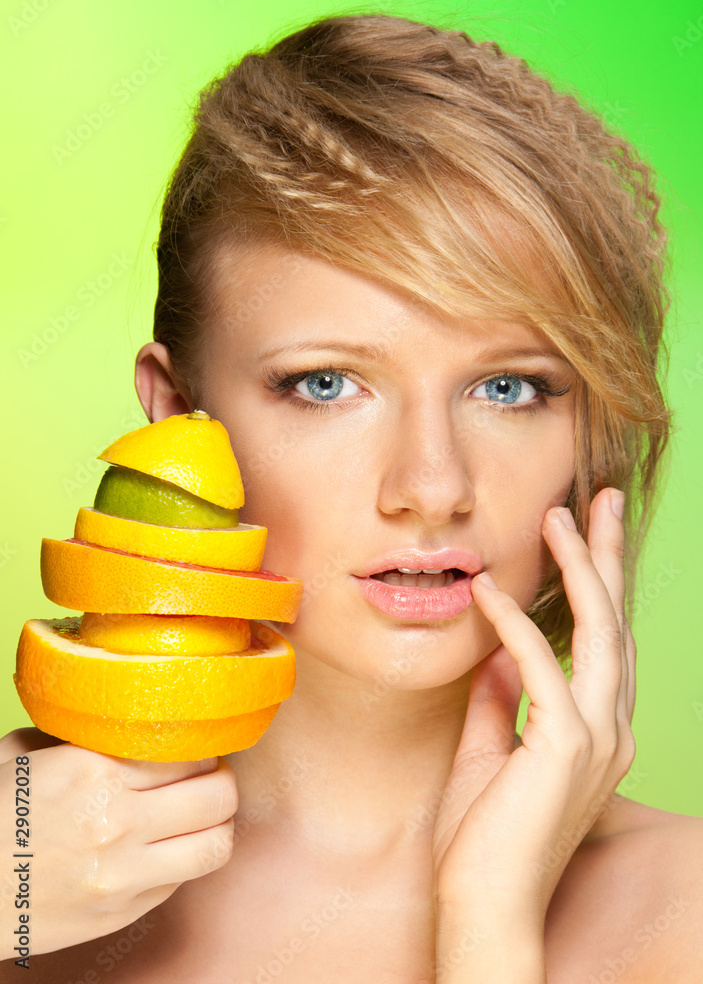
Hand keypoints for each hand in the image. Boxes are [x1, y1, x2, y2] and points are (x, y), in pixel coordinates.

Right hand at [0, 727, 237, 958]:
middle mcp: (118, 822)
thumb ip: (85, 738)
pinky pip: (183, 881)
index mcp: (94, 771)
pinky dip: (186, 859)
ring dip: (218, 825)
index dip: (199, 747)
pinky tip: (169, 847)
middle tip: (209, 777)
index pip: (188, 752)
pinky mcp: (123, 912)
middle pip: (217, 795)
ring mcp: (123, 874)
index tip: (194, 747)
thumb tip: (130, 721)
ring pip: (216, 844)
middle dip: (221, 781)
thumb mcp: (27, 755)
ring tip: (204, 815)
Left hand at [431, 487, 635, 926]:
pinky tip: (486, 587)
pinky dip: (514, 624)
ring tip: (556, 517)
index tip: (582, 535)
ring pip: (601, 635)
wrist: (482, 907)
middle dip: (608, 557)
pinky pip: (540, 667)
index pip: (605, 643)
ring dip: (578, 570)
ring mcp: (596, 740)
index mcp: (598, 732)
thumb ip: (500, 698)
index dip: (598, 586)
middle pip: (618, 625)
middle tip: (597, 500)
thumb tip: (498, 649)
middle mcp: (610, 730)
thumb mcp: (490, 750)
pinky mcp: (564, 749)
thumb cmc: (483, 837)